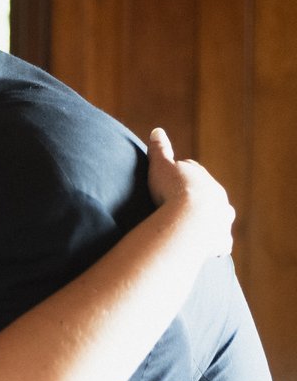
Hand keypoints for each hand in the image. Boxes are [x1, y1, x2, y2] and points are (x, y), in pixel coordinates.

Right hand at [147, 127, 234, 257]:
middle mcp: (219, 198)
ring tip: (198, 228)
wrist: (188, 220)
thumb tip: (157, 130)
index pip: (194, 173)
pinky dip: (215, 245)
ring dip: (212, 222)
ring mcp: (222, 221)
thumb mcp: (161, 166)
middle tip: (182, 206)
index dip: (182, 177)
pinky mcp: (221, 241)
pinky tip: (207, 250)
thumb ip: (160, 149)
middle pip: (211, 196)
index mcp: (204, 179)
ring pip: (220, 219)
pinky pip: (221, 243)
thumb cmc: (172, 191)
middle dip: (200, 199)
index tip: (172, 182)